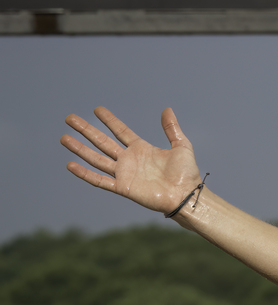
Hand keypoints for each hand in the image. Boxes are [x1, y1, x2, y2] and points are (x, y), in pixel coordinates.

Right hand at [62, 107, 202, 215]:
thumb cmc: (186, 173)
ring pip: (96, 159)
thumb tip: (166, 109)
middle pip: (102, 142)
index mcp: (141, 149)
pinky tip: (70, 165)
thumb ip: (172, 128)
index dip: (109, 120)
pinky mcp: (123, 187)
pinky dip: (85, 174)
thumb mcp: (181, 146)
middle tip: (70, 118)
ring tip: (64, 138)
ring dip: (80, 149)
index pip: (120, 131)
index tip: (97, 109)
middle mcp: (129, 160)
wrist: (186, 195)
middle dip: (86, 130)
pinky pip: (99, 180)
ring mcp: (124, 173)